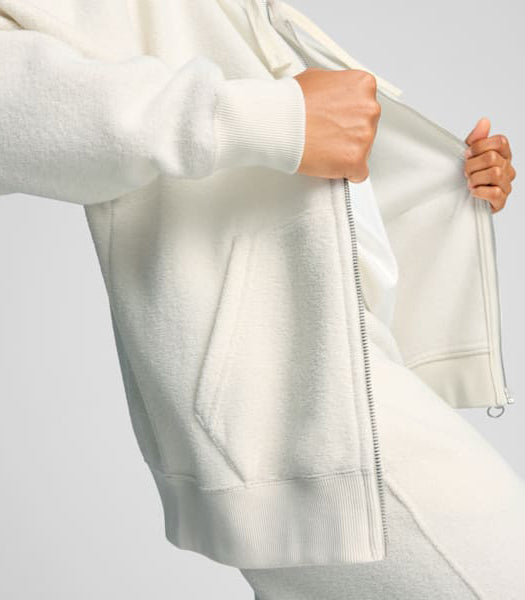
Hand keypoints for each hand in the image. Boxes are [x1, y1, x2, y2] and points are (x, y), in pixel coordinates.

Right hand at [294, 67, 380, 181]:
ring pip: (364, 151)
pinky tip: (329, 163)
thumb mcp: (317, 79)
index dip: (348, 117)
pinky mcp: (357, 160)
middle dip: (348, 135)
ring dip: (345, 152)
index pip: (366, 106)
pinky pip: (359, 173)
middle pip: (367, 129)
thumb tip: (333, 98)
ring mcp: (365, 136)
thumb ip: (335, 89)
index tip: (336, 122)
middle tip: (326, 135)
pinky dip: (346, 172)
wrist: (279, 123)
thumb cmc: (291, 103)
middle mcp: (369, 109)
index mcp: (363, 86)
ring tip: (322, 147)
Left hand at [464, 117, 515, 212]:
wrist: (462, 200)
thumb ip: (477, 138)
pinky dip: (480, 191)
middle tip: (465, 172)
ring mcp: (507, 185)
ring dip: (475, 178)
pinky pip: (495, 192)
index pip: (500, 141)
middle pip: (492, 157)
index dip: (480, 146)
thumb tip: (485, 121)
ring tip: (469, 183)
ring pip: (494, 174)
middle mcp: (508, 168)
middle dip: (472, 165)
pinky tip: (474, 192)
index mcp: (503, 154)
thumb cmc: (469, 175)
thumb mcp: (469, 155)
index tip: (467, 154)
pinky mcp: (501, 201)